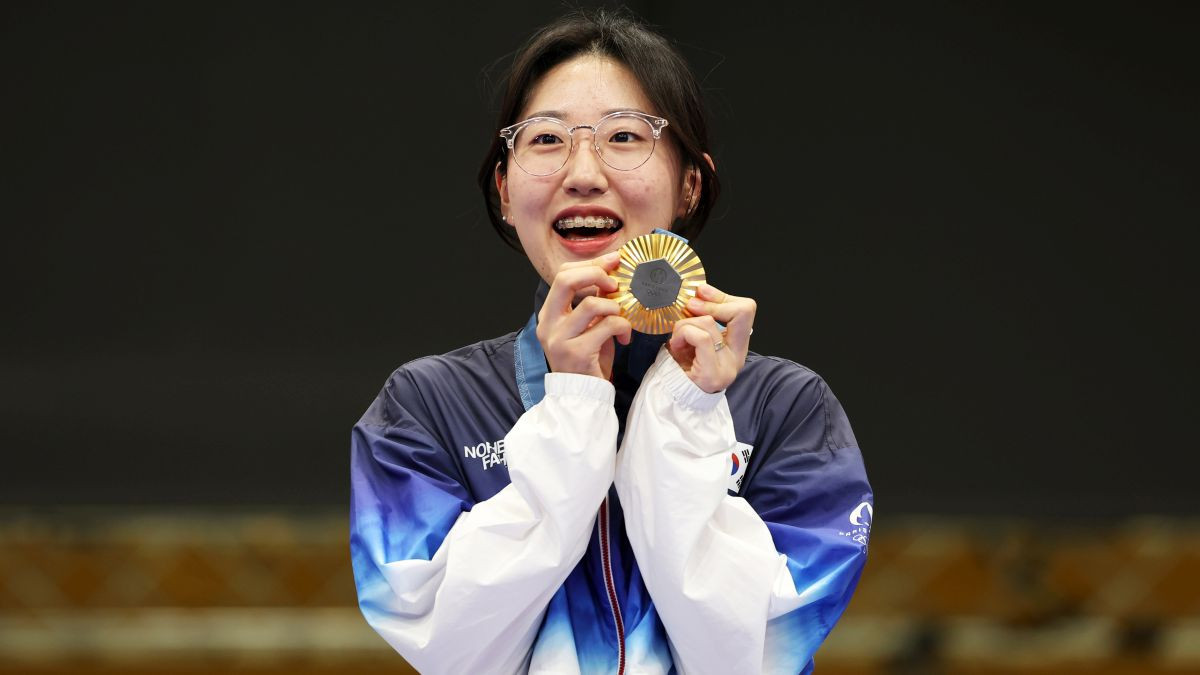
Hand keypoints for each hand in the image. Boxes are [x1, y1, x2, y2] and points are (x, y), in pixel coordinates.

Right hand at [537, 252, 632, 379]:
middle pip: (566, 279)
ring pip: (593, 304)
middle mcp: (548, 324)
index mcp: (548, 313)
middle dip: (597, 274)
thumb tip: (613, 270)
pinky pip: (608, 326)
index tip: (613, 262)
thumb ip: (593, 301)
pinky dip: (623, 327)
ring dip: (616, 308)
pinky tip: (625, 337)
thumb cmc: (588, 359)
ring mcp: (560, 339)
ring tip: (621, 319)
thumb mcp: (587, 326)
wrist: (582, 396)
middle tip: (615, 284)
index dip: (590, 264)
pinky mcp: (577, 353)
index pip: (562, 274)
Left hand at [668, 283, 756, 392]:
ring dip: (685, 324)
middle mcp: (737, 357)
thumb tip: (700, 291)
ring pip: (709, 323)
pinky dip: (683, 334)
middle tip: (690, 306)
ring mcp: (727, 367)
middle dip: (712, 303)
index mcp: (736, 347)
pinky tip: (676, 345)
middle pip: (742, 311)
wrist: (670, 401)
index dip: (723, 297)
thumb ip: (702, 319)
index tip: (702, 292)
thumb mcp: (693, 339)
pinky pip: (701, 337)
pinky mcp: (712, 374)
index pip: (746, 310)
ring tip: (677, 339)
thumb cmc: (679, 368)